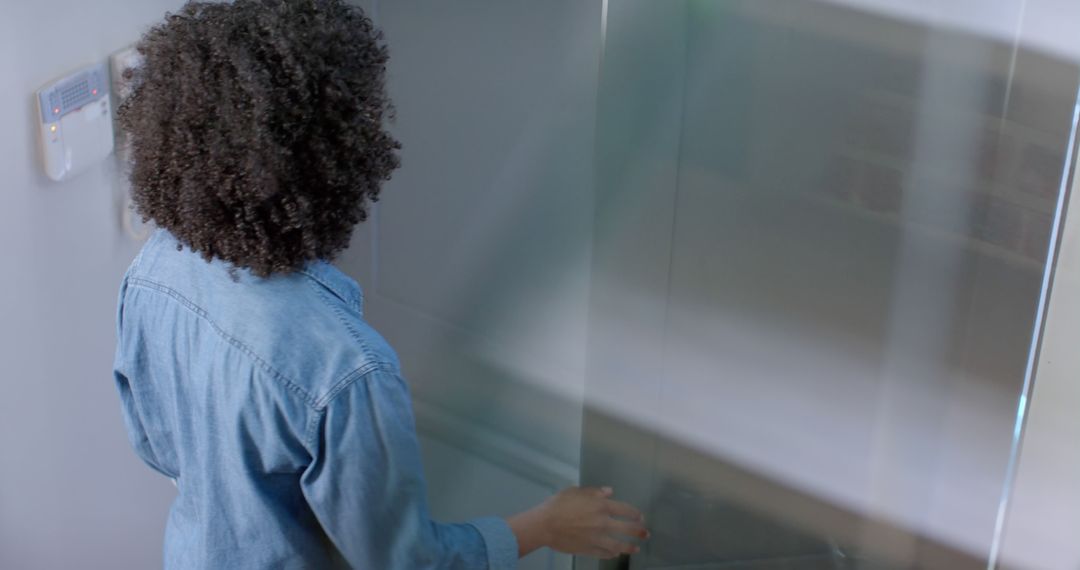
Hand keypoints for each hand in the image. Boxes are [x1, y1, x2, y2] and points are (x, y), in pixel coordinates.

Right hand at [508, 486, 648, 558]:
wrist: (545, 525)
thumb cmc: (558, 504)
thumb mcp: (575, 491)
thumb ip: (594, 492)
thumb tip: (609, 492)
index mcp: (601, 506)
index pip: (624, 510)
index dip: (634, 513)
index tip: (640, 516)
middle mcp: (603, 522)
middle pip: (627, 529)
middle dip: (639, 531)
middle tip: (646, 534)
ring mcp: (597, 538)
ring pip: (619, 545)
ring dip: (629, 547)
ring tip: (636, 548)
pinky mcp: (589, 549)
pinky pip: (605, 553)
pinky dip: (611, 554)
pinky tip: (615, 554)